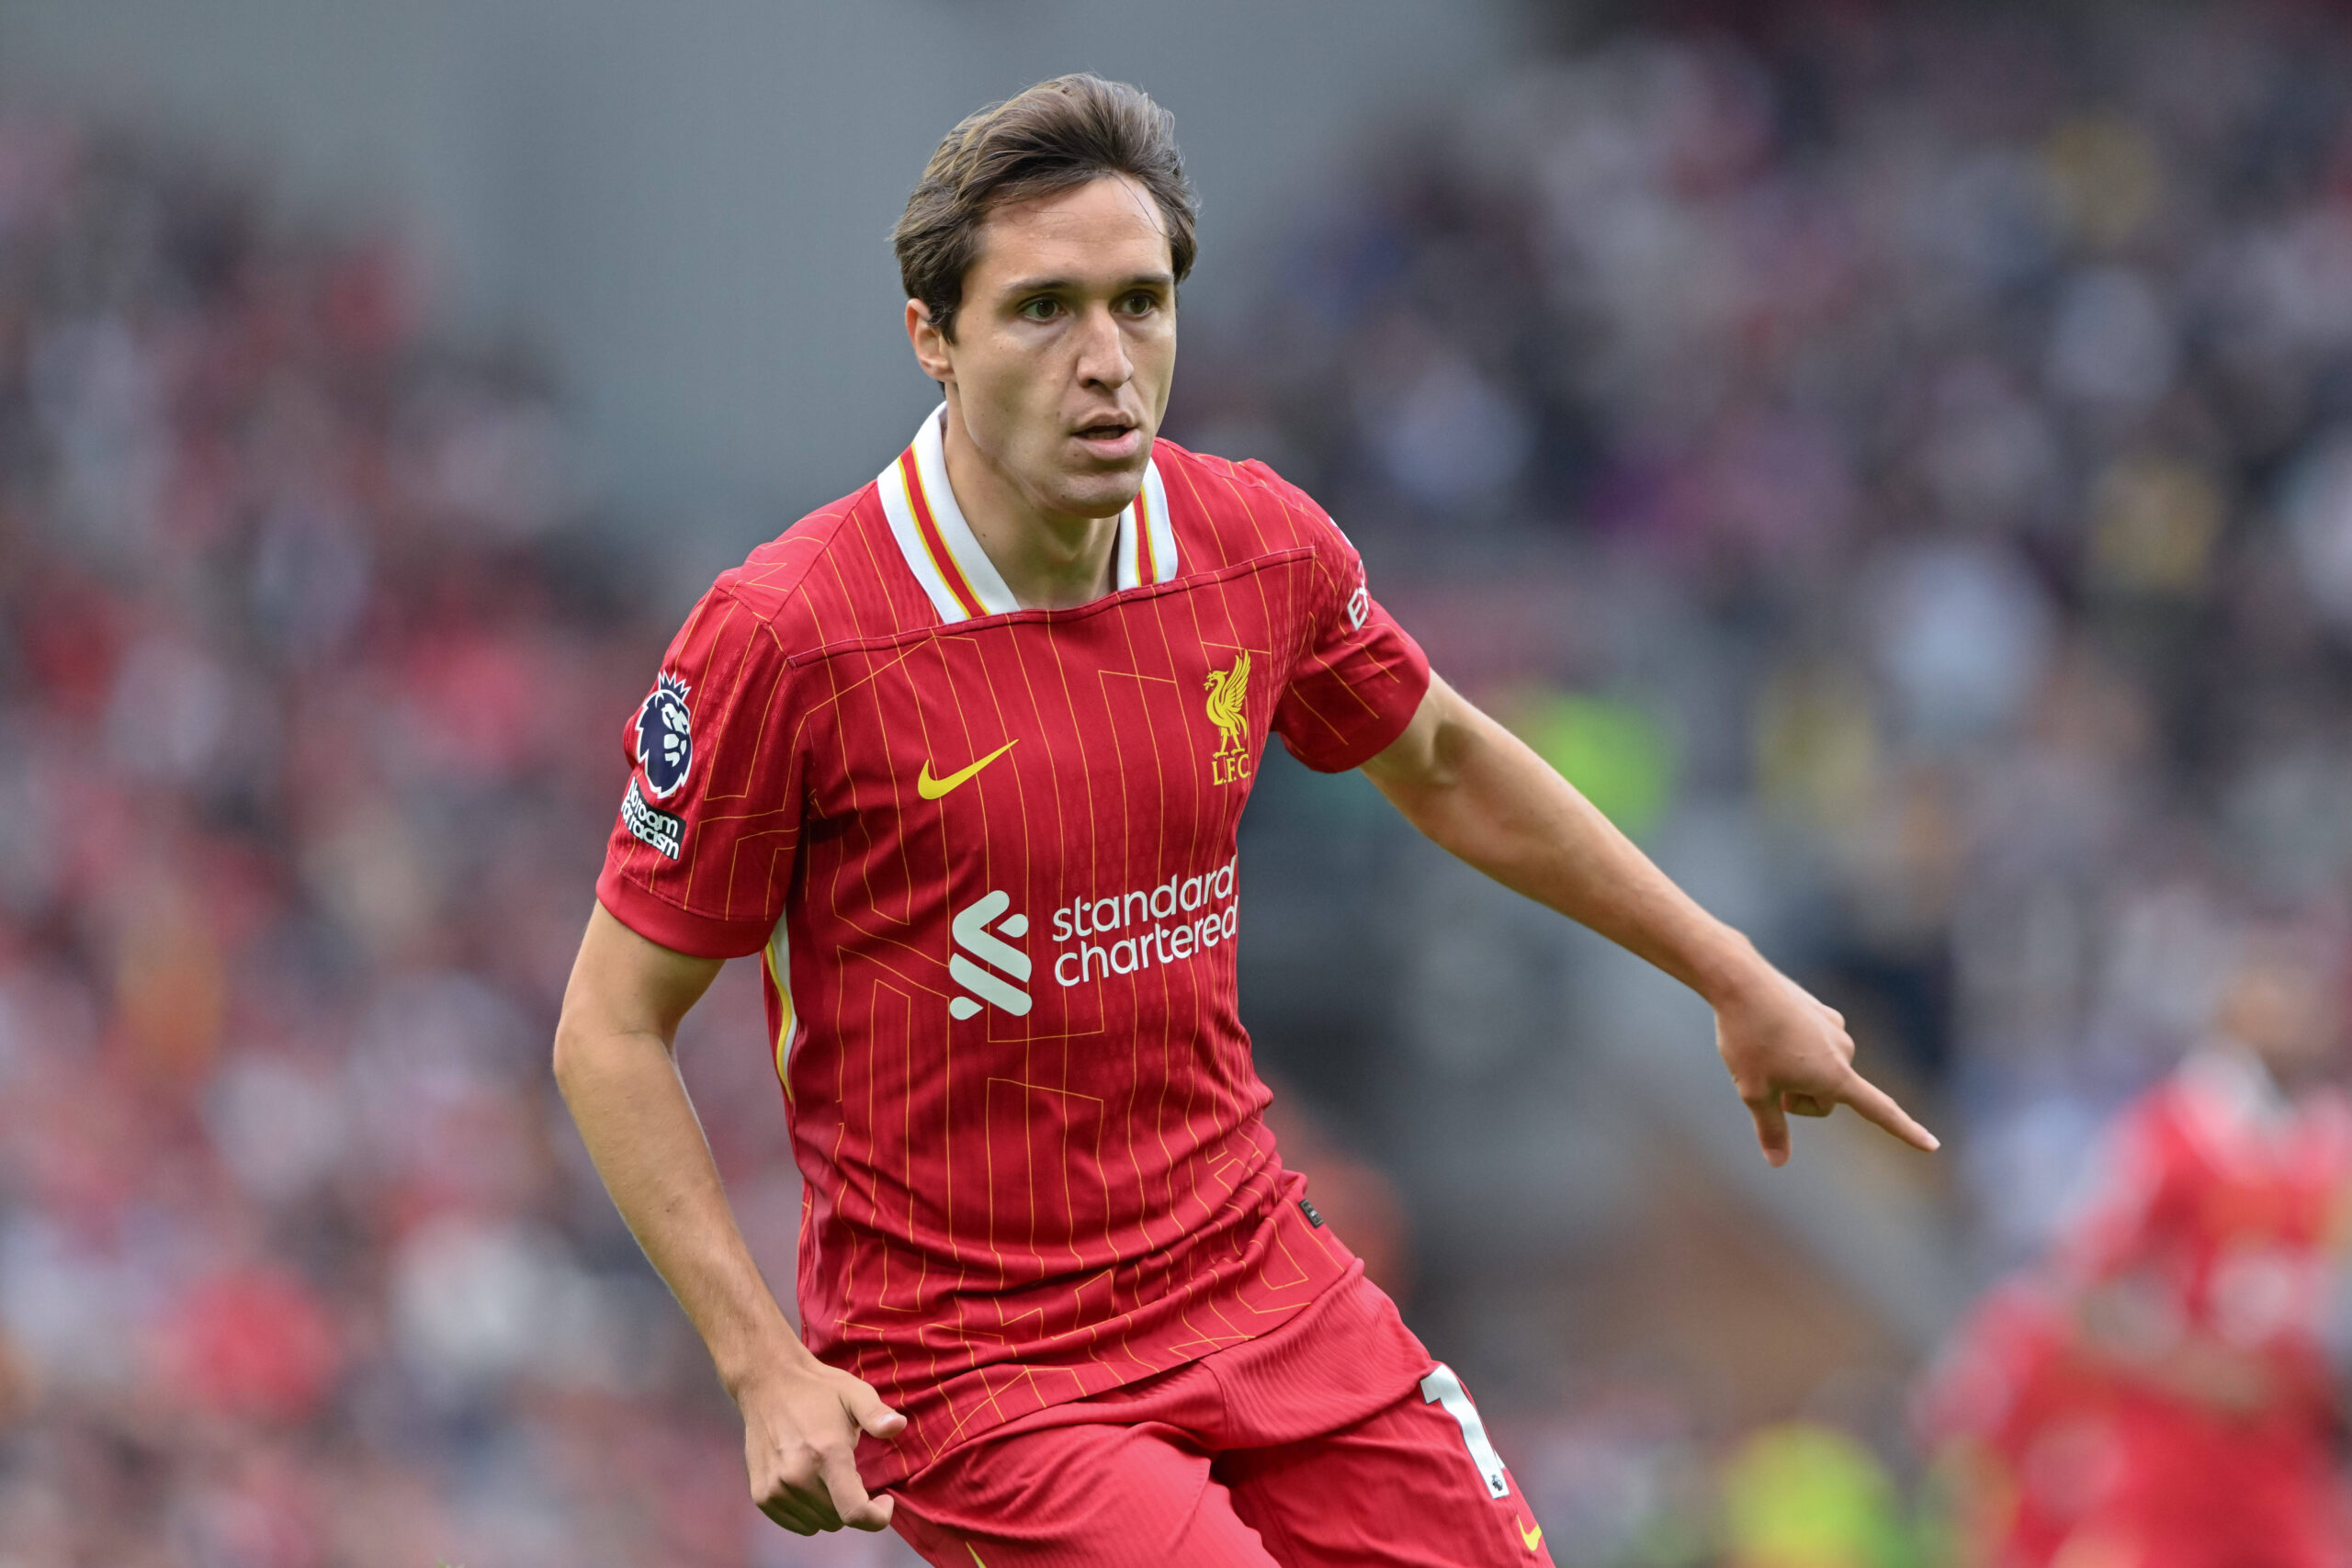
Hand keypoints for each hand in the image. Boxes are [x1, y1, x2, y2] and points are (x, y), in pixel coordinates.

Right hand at [734, 1352, 906, 1533]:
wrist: (767, 1383)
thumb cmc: (818, 1389)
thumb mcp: (854, 1393)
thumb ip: (877, 1414)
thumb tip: (898, 1425)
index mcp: (827, 1454)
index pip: (855, 1512)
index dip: (877, 1517)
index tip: (884, 1501)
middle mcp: (798, 1476)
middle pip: (839, 1519)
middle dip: (852, 1503)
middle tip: (848, 1471)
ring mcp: (775, 1489)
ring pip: (818, 1524)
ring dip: (830, 1508)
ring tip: (826, 1474)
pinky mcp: (761, 1495)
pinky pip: (796, 1524)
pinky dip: (808, 1513)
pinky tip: (809, 1484)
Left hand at [1711, 963, 1937, 1166]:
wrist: (1740, 981)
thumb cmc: (1747, 1039)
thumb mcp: (1753, 1092)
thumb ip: (1770, 1128)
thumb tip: (1778, 1162)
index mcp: (1835, 1076)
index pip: (1879, 1111)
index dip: (1906, 1131)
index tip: (1932, 1145)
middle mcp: (1844, 1051)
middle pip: (1827, 1097)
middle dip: (1801, 1100)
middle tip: (1766, 1082)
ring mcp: (1835, 1028)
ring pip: (1820, 1070)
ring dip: (1797, 1073)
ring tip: (1763, 1050)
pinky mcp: (1822, 1012)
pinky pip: (1811, 1045)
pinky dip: (1794, 1048)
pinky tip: (1769, 1030)